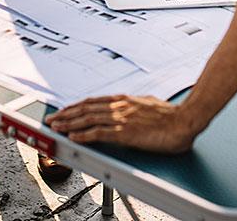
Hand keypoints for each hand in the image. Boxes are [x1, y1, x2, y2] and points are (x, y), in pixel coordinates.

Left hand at [46, 95, 196, 153]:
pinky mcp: (126, 133)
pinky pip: (99, 133)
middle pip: (86, 109)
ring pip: (88, 119)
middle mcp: (120, 107)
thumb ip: (135, 107)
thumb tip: (131, 109)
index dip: (76, 107)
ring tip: (56, 127)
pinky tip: (74, 137)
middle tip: (52, 119)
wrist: (184, 121)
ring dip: (69, 124)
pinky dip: (84, 135)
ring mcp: (122, 119)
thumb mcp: (148, 105)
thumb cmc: (171, 116)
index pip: (93, 102)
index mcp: (125, 100)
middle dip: (66, 114)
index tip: (65, 111)